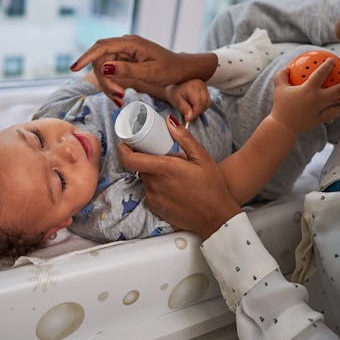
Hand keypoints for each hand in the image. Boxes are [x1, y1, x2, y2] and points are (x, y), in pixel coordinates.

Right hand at [70, 35, 215, 103]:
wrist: (182, 69)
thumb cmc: (170, 69)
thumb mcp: (151, 73)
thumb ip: (127, 70)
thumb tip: (104, 66)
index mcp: (131, 43)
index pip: (102, 46)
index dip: (86, 57)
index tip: (74, 68)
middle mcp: (125, 44)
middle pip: (100, 60)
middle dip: (104, 80)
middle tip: (117, 97)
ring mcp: (124, 52)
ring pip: (103, 67)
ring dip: (108, 85)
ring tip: (119, 99)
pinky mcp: (124, 60)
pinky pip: (110, 71)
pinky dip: (112, 85)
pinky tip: (119, 96)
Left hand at [118, 116, 241, 239]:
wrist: (216, 217)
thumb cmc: (212, 186)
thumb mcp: (202, 157)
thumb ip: (184, 138)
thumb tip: (169, 122)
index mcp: (163, 169)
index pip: (129, 160)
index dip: (122, 150)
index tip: (125, 144)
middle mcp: (154, 184)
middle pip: (139, 167)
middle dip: (147, 160)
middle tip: (163, 157)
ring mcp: (154, 198)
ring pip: (146, 180)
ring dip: (154, 174)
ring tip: (173, 175)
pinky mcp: (156, 209)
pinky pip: (150, 192)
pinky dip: (157, 187)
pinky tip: (174, 188)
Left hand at [165, 79, 210, 121]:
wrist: (174, 84)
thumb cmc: (174, 92)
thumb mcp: (176, 101)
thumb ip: (184, 109)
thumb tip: (190, 117)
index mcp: (193, 87)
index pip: (199, 103)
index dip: (194, 113)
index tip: (188, 119)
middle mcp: (201, 86)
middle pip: (205, 103)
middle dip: (197, 112)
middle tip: (189, 115)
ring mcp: (204, 87)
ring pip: (207, 102)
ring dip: (200, 109)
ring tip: (191, 110)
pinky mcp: (205, 90)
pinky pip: (207, 101)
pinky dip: (202, 106)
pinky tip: (194, 107)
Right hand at [271, 59, 339, 133]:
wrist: (283, 126)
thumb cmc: (280, 106)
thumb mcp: (279, 88)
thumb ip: (282, 75)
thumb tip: (287, 68)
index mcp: (308, 90)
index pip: (321, 74)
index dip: (328, 65)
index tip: (332, 60)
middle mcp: (318, 99)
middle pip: (339, 89)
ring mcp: (322, 110)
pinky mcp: (322, 119)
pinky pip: (334, 114)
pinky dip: (339, 109)